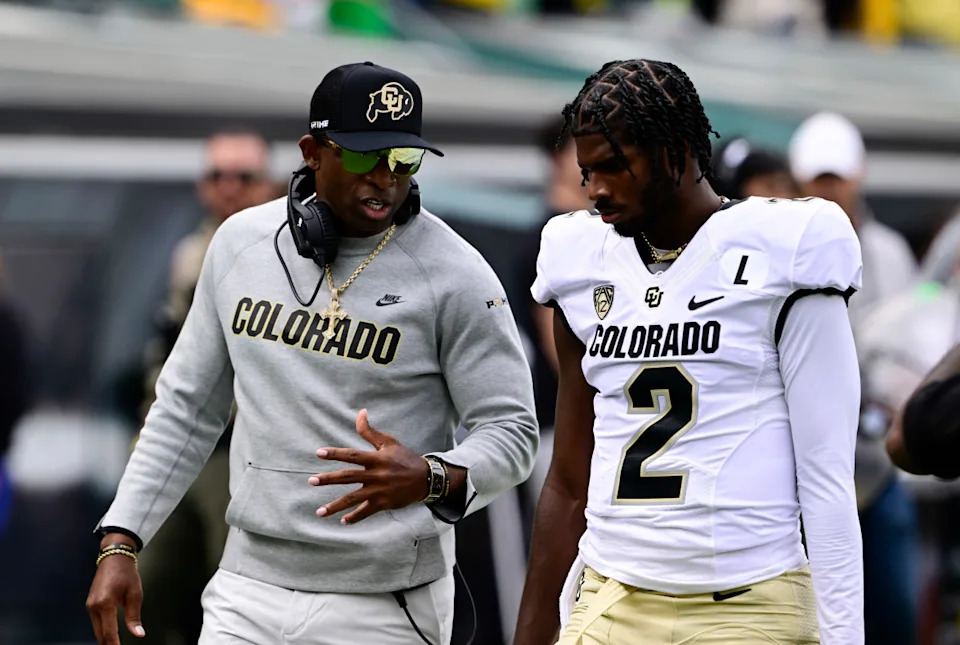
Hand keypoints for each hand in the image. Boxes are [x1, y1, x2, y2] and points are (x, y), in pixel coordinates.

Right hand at [86, 535, 144, 644]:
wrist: (115, 557)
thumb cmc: (126, 572)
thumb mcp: (135, 594)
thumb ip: (134, 617)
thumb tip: (138, 633)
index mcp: (105, 603)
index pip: (109, 632)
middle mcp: (94, 605)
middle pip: (100, 634)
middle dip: (108, 644)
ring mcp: (90, 605)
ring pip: (96, 629)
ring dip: (104, 638)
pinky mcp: (90, 604)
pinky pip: (95, 622)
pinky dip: (102, 630)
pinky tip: (108, 635)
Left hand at [309, 409, 429, 523]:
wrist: (424, 479)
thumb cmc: (404, 458)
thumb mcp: (389, 442)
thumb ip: (370, 431)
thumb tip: (360, 413)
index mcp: (376, 459)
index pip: (352, 455)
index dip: (335, 454)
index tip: (319, 453)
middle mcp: (376, 475)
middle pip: (348, 477)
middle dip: (328, 479)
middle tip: (311, 480)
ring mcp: (379, 491)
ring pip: (353, 499)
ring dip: (335, 506)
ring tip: (319, 512)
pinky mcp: (383, 503)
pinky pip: (366, 512)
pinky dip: (354, 517)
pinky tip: (343, 521)